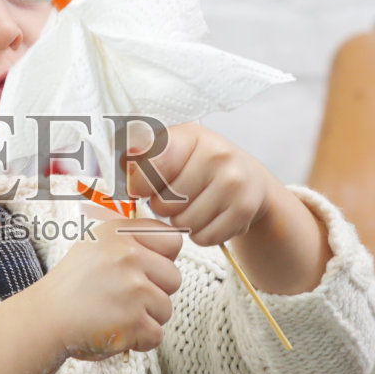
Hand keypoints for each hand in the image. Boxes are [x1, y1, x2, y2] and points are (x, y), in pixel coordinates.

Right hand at [34, 214, 182, 360]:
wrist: (43, 320)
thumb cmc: (72, 286)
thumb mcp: (95, 245)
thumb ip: (130, 239)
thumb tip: (172, 239)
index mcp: (120, 232)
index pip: (172, 240)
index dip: (162, 259)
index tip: (141, 270)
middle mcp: (128, 255)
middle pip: (174, 278)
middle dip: (155, 293)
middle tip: (123, 297)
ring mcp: (133, 288)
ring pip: (166, 309)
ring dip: (145, 318)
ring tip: (115, 314)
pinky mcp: (134, 321)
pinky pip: (156, 335)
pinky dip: (138, 340)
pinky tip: (115, 331)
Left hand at [121, 122, 275, 247]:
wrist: (252, 181)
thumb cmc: (203, 167)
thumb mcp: (174, 151)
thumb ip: (143, 157)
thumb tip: (122, 165)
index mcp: (191, 136)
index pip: (151, 166)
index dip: (140, 185)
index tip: (144, 189)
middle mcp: (216, 154)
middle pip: (165, 203)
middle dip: (165, 208)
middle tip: (178, 199)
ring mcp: (234, 181)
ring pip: (184, 223)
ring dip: (184, 223)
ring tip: (195, 207)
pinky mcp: (245, 208)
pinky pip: (205, 237)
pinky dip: (202, 235)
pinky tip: (210, 218)